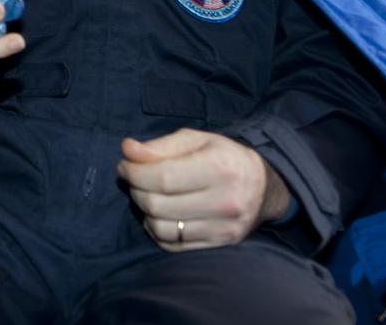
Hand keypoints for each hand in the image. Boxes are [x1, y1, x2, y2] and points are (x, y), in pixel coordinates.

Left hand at [117, 128, 290, 251]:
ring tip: (147, 195)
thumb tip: (127, 150)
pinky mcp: (220, 245)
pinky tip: (159, 214)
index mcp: (220, 168)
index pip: (163, 177)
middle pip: (158, 204)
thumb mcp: (194, 140)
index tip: (124, 165)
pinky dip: (157, 230)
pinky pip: (173, 245)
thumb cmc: (221, 156)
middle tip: (134, 178)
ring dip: (144, 211)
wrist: (261, 186)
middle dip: (136, 189)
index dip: (134, 172)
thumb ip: (159, 146)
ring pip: (162, 228)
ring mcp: (224, 228)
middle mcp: (225, 201)